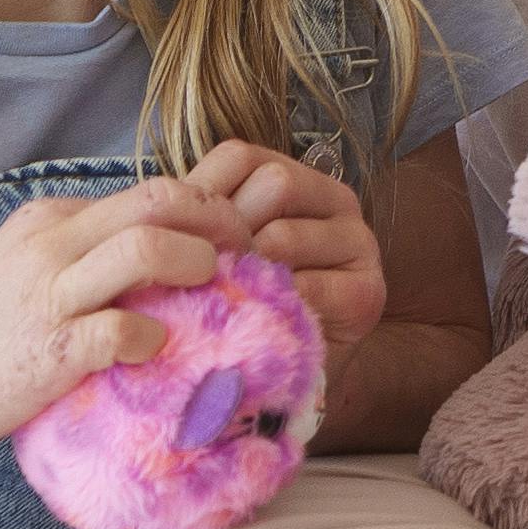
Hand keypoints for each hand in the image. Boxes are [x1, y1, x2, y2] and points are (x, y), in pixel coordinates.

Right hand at [0, 179, 259, 470]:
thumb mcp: (25, 276)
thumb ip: (84, 261)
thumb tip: (159, 262)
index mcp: (50, 221)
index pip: (149, 190)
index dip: (209, 211)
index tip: (240, 241)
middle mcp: (51, 245)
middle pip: (159, 200)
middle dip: (221, 221)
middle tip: (251, 255)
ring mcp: (50, 296)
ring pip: (145, 247)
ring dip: (197, 264)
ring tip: (216, 291)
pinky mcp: (51, 351)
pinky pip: (122, 330)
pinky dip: (156, 338)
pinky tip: (161, 352)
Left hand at [162, 134, 383, 351]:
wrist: (285, 372)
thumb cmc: (245, 302)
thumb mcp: (220, 249)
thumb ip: (201, 220)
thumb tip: (160, 209)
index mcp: (297, 178)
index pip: (242, 157)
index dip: (202, 195)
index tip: (180, 239)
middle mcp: (337, 200)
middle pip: (274, 184)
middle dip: (229, 232)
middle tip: (203, 273)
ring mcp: (360, 243)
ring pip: (286, 234)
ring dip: (247, 272)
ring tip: (224, 299)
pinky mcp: (367, 293)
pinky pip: (307, 287)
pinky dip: (271, 306)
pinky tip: (254, 322)